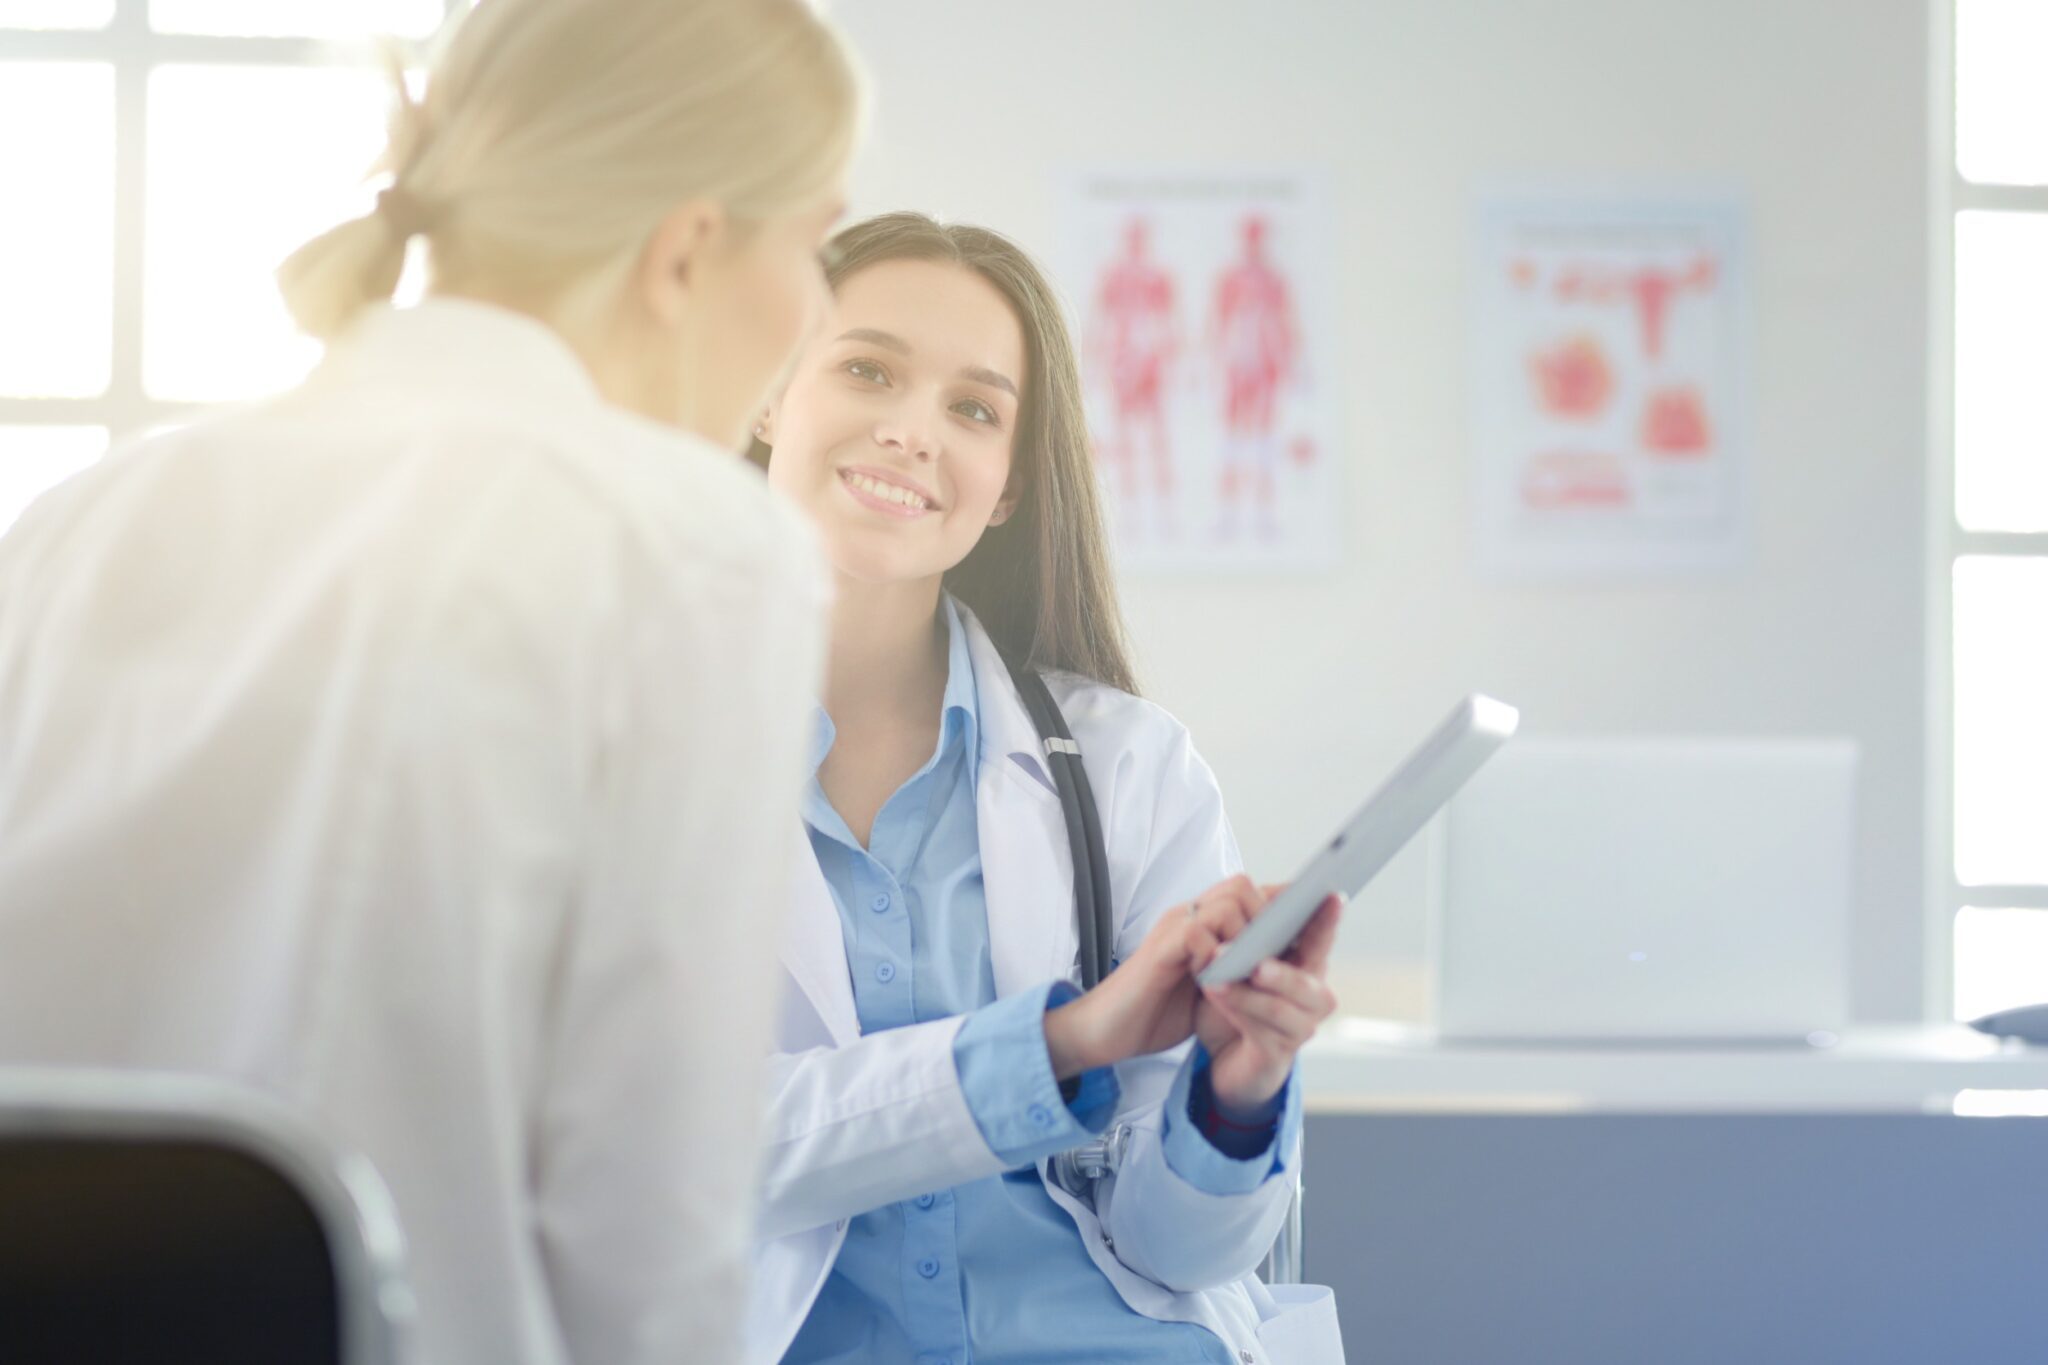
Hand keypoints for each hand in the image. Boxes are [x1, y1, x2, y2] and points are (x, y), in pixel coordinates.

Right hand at [1044, 875, 1268, 1079]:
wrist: (1105, 1030)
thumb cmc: (1157, 1010)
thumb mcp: (1210, 987)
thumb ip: (1236, 968)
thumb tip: (1280, 966)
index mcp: (1200, 923)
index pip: (1247, 891)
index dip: (1279, 901)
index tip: (1308, 919)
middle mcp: (1187, 917)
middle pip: (1242, 886)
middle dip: (1268, 918)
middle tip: (1275, 956)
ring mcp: (1172, 929)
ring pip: (1227, 902)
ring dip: (1248, 936)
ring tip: (1250, 970)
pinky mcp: (1160, 950)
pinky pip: (1198, 934)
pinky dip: (1217, 956)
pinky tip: (1218, 981)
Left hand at [1193, 887, 1342, 1115]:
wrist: (1228, 1057)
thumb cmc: (1240, 1002)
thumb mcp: (1245, 964)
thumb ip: (1254, 935)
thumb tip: (1252, 890)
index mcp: (1309, 969)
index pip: (1321, 940)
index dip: (1327, 920)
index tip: (1331, 895)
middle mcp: (1313, 999)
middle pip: (1305, 982)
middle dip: (1280, 971)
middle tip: (1256, 963)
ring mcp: (1299, 1028)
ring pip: (1279, 1008)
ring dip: (1246, 993)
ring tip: (1217, 978)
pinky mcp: (1277, 1053)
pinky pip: (1259, 1030)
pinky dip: (1236, 1009)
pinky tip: (1215, 993)